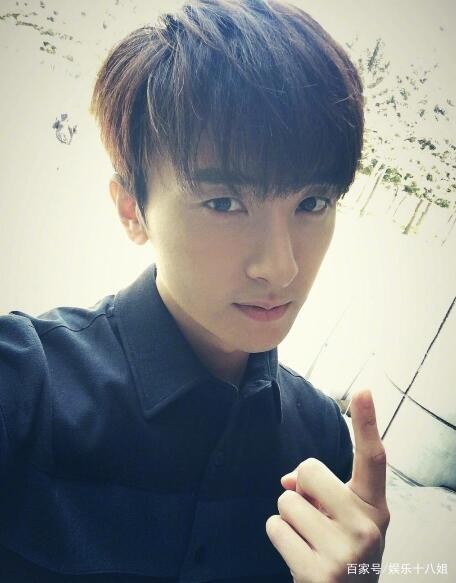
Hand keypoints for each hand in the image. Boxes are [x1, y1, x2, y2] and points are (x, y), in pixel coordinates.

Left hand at [265, 389, 389, 581]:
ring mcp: (345, 553)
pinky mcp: (320, 574)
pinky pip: (275, 527)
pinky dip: (279, 536)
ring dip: (289, 517)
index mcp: (374, 507)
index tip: (364, 391)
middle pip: (308, 469)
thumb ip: (322, 491)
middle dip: (301, 487)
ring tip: (309, 540)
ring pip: (286, 500)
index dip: (367, 423)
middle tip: (314, 515)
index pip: (372, 458)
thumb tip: (288, 480)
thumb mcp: (343, 519)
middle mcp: (367, 528)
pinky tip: (300, 556)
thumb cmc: (342, 550)